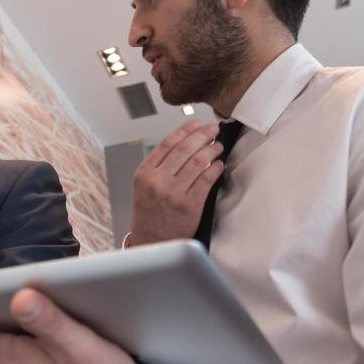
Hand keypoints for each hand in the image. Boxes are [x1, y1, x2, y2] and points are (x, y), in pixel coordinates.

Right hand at [127, 121, 223, 246]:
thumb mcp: (144, 185)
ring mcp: (174, 193)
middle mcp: (158, 181)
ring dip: (212, 150)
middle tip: (213, 129)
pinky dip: (216, 168)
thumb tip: (186, 143)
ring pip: (198, 162)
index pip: (167, 143)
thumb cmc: (150, 213)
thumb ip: (159, 166)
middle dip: (203, 135)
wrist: (152, 240)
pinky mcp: (190, 205)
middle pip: (185, 149)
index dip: (185, 130)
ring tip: (218, 145)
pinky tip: (219, 164)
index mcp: (145, 173)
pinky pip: (207, 180)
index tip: (196, 123)